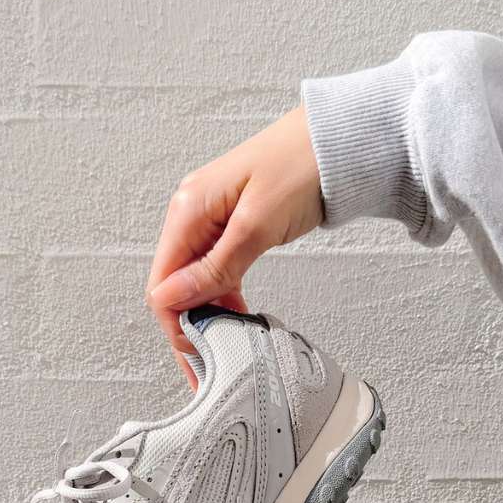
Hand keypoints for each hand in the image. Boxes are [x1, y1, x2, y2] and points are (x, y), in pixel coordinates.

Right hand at [145, 105, 323, 387]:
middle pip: (174, 284)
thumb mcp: (257, 226)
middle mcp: (192, 213)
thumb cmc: (303, 166)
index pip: (162, 282)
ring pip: (195, 279)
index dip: (176, 325)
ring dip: (207, 313)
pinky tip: (239, 315)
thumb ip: (214, 268)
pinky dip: (223, 295)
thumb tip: (171, 300)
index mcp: (189, 209)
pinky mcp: (232, 222)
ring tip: (229, 345)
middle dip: (188, 326)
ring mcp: (211, 218)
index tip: (199, 357)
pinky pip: (215, 268)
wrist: (340, 138)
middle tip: (212, 364)